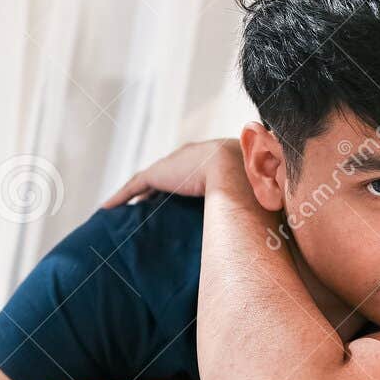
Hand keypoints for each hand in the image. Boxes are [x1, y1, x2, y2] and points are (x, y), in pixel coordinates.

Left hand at [101, 138, 243, 208]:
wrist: (236, 168)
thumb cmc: (253, 182)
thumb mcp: (256, 191)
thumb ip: (256, 201)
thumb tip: (270, 223)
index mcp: (213, 157)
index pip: (193, 171)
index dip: (186, 183)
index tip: (182, 195)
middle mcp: (191, 156)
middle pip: (170, 173)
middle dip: (162, 185)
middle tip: (153, 201)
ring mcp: (174, 164)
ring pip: (150, 180)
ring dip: (140, 192)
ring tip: (131, 206)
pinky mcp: (158, 173)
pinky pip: (134, 186)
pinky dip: (122, 196)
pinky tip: (109, 208)